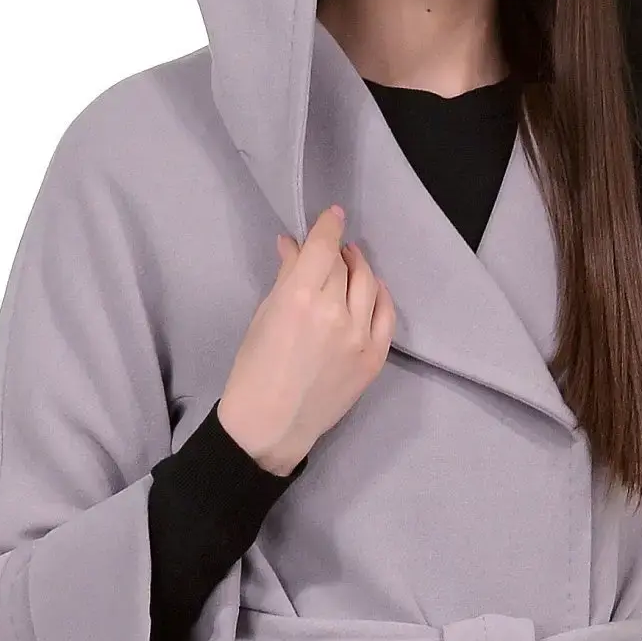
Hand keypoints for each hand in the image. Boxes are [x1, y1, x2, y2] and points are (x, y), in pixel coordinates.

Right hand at [217, 206, 395, 475]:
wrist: (270, 426)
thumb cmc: (254, 369)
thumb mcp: (264, 315)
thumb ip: (286, 276)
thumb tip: (293, 245)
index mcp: (301, 297)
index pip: (323, 247)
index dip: (329, 226)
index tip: (333, 214)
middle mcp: (336, 312)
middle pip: (343, 265)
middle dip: (336, 252)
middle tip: (329, 250)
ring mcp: (360, 336)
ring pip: (369, 284)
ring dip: (360, 268)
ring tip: (350, 264)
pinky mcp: (374, 357)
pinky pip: (386, 315)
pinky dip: (380, 295)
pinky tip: (372, 289)